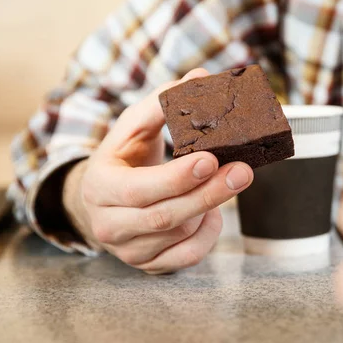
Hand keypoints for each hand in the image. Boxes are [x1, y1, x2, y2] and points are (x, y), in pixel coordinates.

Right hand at [63, 68, 253, 273]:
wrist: (106, 198)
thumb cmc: (123, 158)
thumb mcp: (133, 127)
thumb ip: (162, 102)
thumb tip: (200, 77)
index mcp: (99, 188)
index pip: (138, 190)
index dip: (176, 178)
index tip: (209, 159)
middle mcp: (109, 225)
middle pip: (165, 217)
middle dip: (209, 193)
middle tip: (243, 171)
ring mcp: (128, 250)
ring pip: (181, 234)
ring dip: (209, 208)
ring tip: (225, 181)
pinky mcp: (149, 265)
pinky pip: (188, 256)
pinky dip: (208, 235)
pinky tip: (211, 213)